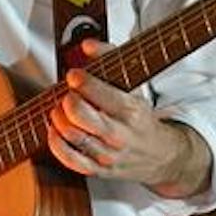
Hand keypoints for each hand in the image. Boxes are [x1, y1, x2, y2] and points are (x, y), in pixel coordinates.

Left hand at [46, 39, 211, 197]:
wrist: (160, 155)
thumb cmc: (141, 118)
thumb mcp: (134, 85)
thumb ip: (110, 58)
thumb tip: (88, 45)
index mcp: (131, 111)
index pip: (102, 94)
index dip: (82, 82)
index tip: (75, 75)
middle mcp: (120, 135)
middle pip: (81, 116)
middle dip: (67, 101)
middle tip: (67, 95)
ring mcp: (108, 154)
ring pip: (73, 136)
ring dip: (58, 119)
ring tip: (59, 110)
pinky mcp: (99, 170)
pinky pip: (71, 161)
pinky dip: (56, 144)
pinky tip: (54, 131)